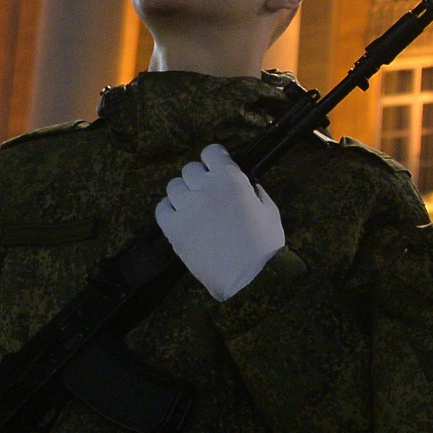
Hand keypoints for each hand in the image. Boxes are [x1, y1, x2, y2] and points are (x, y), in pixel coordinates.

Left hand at [155, 142, 284, 302]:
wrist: (248, 280)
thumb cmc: (263, 248)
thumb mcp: (270, 212)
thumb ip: (255, 192)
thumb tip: (245, 183)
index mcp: (231, 181)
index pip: (211, 152)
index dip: (214, 158)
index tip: (216, 166)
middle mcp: (206, 190)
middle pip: (190, 169)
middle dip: (199, 178)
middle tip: (207, 192)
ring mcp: (187, 209)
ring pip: (174, 186)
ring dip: (184, 193)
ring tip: (193, 206)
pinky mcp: (174, 229)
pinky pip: (162, 208)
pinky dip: (169, 210)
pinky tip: (181, 217)